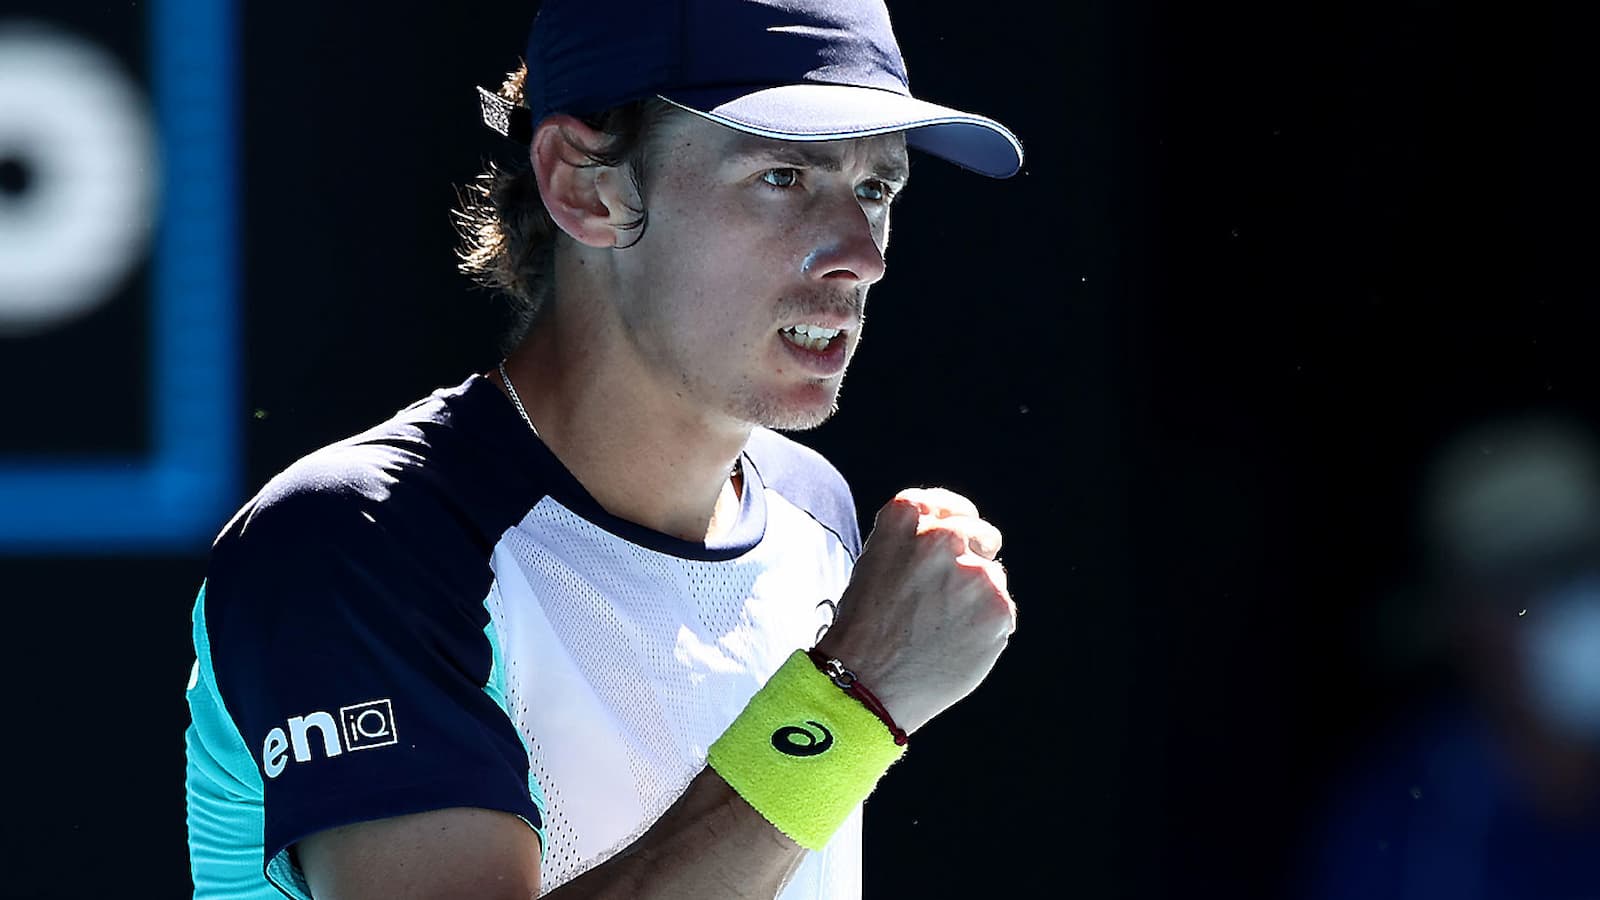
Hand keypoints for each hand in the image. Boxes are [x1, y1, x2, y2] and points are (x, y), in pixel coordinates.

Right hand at [814, 487, 1015, 734]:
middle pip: (981, 535)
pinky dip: (985, 628)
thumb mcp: (875, 562)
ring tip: (939, 629)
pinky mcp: (997, 607)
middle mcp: (942, 536)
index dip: (953, 526)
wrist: (866, 684)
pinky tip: (954, 644)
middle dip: (971, 559)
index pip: (949, 505)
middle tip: (943, 598)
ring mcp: (973, 571)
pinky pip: (1003, 611)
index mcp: (906, 517)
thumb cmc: (865, 628)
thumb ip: (915, 540)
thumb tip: (960, 539)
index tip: (950, 549)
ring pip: (992, 577)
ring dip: (976, 599)